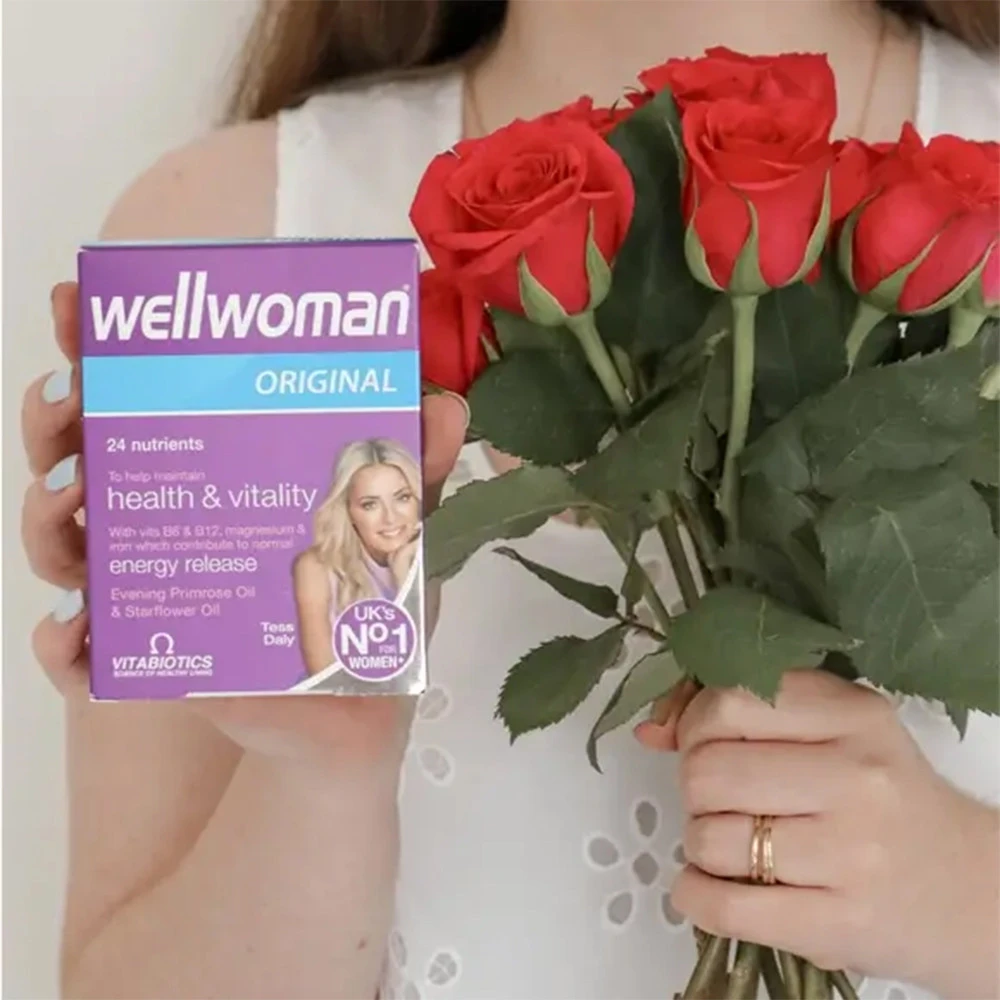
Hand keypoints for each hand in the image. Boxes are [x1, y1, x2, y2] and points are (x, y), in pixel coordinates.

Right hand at [23, 282, 468, 770]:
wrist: (353, 712)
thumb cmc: (370, 612)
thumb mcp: (396, 532)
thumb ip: (414, 474)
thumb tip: (447, 405)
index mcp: (216, 475)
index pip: (145, 400)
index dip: (103, 349)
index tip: (81, 305)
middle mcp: (169, 521)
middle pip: (83, 456)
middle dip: (57, 419)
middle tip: (70, 394)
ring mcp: (151, 591)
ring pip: (64, 542)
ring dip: (47, 512)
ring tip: (75, 491)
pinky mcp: (148, 663)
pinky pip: (80, 656)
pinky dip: (65, 643)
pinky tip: (78, 628)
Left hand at [635, 670, 999, 997]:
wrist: (971, 892)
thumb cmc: (888, 800)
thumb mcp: (836, 730)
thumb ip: (742, 711)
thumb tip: (652, 726)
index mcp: (853, 715)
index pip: (728, 700)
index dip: (695, 722)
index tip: (704, 739)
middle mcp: (855, 777)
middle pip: (707, 769)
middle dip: (695, 786)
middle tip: (721, 798)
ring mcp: (849, 854)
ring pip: (708, 836)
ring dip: (699, 842)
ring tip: (732, 842)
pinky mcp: (838, 924)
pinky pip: (722, 906)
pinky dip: (694, 895)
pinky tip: (707, 885)